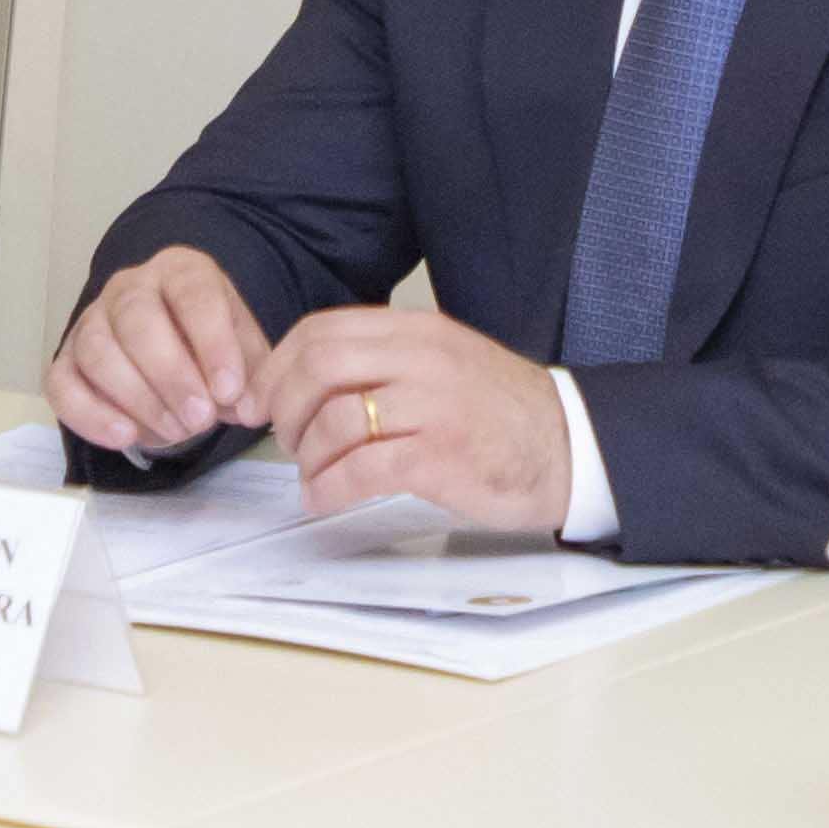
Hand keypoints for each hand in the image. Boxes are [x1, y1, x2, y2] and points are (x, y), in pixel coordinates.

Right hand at [50, 247, 266, 457]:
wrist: (173, 354)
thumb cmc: (209, 347)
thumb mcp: (243, 350)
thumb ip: (251, 374)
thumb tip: (249, 408)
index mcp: (179, 271)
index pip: (192, 293)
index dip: (212, 343)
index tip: (229, 391)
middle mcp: (129, 287)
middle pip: (136, 318)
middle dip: (170, 374)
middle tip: (201, 419)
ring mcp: (90, 321)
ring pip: (97, 349)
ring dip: (137, 397)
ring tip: (176, 432)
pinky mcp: (65, 361)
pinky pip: (62, 384)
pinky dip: (90, 414)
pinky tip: (125, 437)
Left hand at [255, 304, 574, 532]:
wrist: (569, 447)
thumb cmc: (500, 413)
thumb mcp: (443, 362)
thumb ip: (383, 361)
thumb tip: (305, 379)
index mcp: (418, 332)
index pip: (322, 330)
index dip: (277, 366)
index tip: (259, 398)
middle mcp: (424, 360)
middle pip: (318, 367)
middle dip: (283, 407)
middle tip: (282, 436)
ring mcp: (434, 407)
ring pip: (335, 420)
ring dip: (307, 454)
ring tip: (311, 473)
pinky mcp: (441, 457)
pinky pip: (362, 469)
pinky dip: (329, 486)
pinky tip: (324, 496)